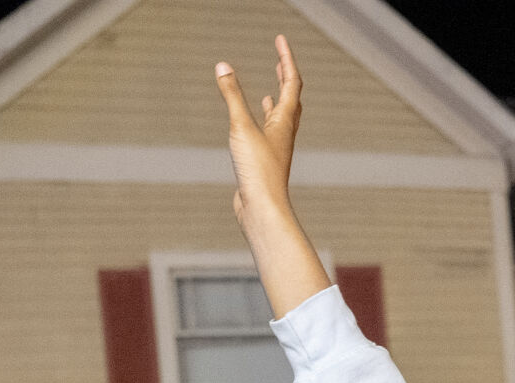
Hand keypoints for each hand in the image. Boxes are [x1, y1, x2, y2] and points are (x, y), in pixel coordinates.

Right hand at [215, 36, 302, 233]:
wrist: (262, 210)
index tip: (281, 39)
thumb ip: (232, 96)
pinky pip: (267, 136)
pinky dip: (263, 123)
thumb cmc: (258, 171)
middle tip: (281, 61)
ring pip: (280, 119)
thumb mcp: (241, 128)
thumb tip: (222, 66)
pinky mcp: (264, 162)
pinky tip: (255, 126)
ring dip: (277, 101)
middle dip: (286, 78)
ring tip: (272, 90)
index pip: (291, 82)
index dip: (287, 59)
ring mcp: (274, 149)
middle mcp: (283, 133)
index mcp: (284, 121)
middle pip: (290, 100)